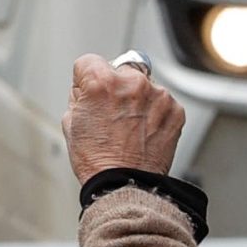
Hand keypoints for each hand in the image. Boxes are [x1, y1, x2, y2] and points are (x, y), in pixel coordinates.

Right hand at [62, 54, 183, 180]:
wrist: (126, 185)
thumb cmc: (97, 159)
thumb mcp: (71, 122)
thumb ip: (81, 95)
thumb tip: (89, 86)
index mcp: (101, 82)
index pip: (88, 61)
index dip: (85, 79)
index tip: (89, 93)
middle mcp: (132, 82)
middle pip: (119, 70)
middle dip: (115, 87)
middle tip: (111, 114)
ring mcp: (157, 95)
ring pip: (143, 86)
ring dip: (137, 99)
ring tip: (129, 128)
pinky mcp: (175, 109)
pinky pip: (161, 102)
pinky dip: (155, 113)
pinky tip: (143, 133)